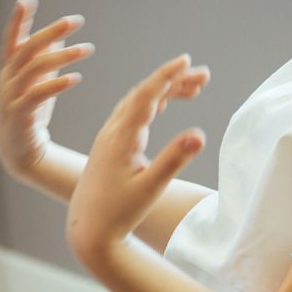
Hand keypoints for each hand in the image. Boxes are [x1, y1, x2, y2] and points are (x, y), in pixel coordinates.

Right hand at [0, 0, 93, 182]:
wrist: (21, 152)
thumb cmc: (31, 113)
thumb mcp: (38, 83)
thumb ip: (45, 60)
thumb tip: (61, 37)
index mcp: (9, 69)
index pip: (11, 40)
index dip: (18, 20)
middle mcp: (6, 79)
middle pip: (26, 49)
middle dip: (51, 32)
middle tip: (76, 20)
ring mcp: (10, 97)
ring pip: (34, 69)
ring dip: (62, 56)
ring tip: (88, 48)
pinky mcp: (19, 115)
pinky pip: (37, 95)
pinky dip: (57, 84)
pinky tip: (76, 78)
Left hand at [66, 54, 209, 272]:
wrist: (87, 230)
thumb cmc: (118, 213)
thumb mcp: (149, 189)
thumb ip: (173, 160)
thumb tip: (199, 134)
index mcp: (120, 139)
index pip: (144, 97)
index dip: (166, 77)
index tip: (186, 61)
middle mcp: (112, 133)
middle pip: (144, 95)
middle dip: (173, 81)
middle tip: (204, 74)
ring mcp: (109, 138)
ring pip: (138, 103)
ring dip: (164, 92)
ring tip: (195, 87)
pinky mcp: (111, 146)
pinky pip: (133, 115)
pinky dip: (153, 104)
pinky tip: (166, 104)